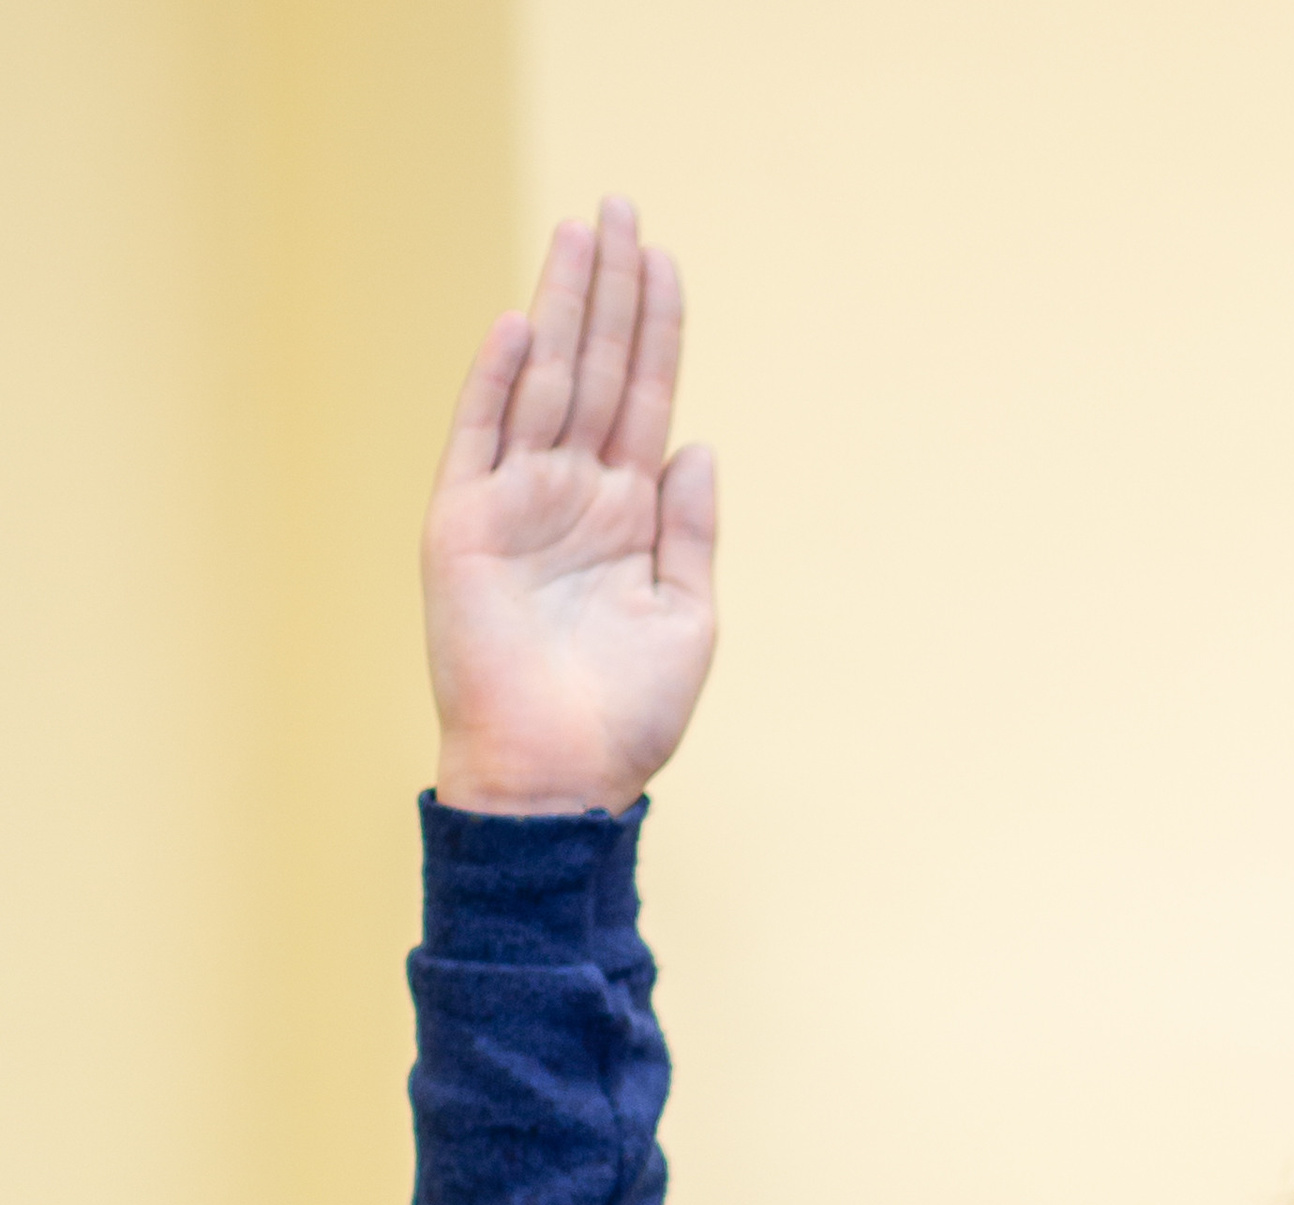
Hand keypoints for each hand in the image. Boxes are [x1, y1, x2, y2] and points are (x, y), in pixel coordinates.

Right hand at [424, 197, 715, 816]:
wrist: (557, 779)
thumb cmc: (625, 718)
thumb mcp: (686, 619)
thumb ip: (691, 531)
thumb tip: (697, 443)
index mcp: (626, 517)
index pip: (643, 400)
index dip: (656, 330)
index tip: (665, 259)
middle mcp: (570, 497)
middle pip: (594, 371)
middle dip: (609, 292)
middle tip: (621, 205)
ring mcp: (514, 505)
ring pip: (542, 385)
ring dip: (560, 309)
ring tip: (579, 233)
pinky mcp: (464, 527)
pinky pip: (479, 438)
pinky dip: (496, 382)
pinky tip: (518, 323)